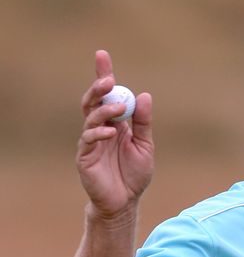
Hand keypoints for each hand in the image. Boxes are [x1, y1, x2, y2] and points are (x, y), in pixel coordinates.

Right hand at [76, 50, 153, 219]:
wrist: (126, 201)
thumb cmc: (135, 174)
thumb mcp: (145, 145)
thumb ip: (143, 122)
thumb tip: (144, 95)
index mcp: (116, 122)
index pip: (108, 94)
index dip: (104, 74)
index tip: (102, 55)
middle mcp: (101, 128)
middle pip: (93, 101)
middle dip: (98, 87)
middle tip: (108, 78)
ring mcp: (91, 141)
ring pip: (90, 117)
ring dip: (103, 108)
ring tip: (118, 105)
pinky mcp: (85, 156)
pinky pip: (88, 139)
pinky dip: (98, 132)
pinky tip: (110, 132)